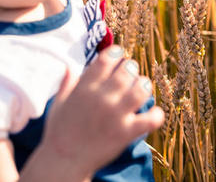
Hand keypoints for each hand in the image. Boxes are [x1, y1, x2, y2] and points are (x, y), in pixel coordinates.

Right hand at [34, 46, 163, 179]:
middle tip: (130, 73)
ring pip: (141, 89)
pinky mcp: (126, 133)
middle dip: (131, 68)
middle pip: (127, 70)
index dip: (116, 53)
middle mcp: (101, 98)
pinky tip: (153, 114)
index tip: (119, 55)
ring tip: (141, 89)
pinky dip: (156, 115)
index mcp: (85, 88)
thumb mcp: (59, 104)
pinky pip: (151, 119)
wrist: (63, 162)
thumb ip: (67, 84)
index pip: (106, 59)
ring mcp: (115, 116)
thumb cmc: (59, 132)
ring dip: (144, 85)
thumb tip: (69, 68)